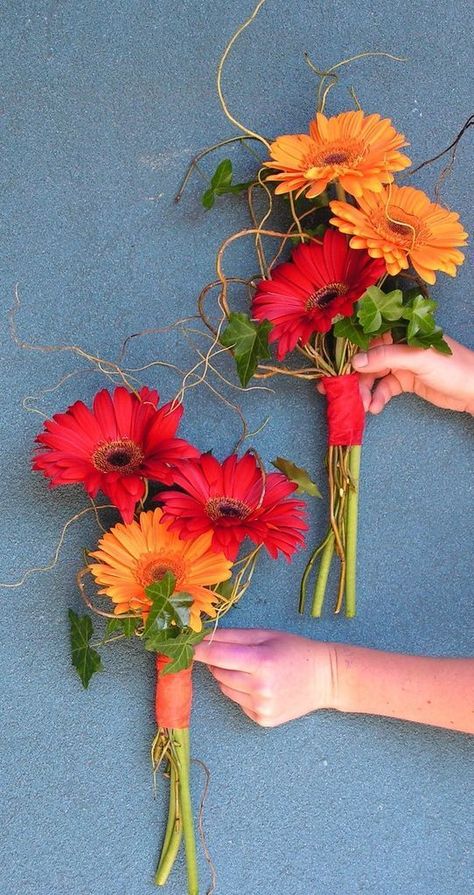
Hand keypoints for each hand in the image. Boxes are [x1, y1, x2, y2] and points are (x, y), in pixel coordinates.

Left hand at [194, 628, 333, 726]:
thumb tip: (203, 636)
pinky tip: (262, 686)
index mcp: (261, 662)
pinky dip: (242, 693)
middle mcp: (260, 688)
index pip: (217, 656)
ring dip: (230, 678)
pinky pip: (238, 702)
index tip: (186, 645)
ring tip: (254, 670)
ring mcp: (261, 707)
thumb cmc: (295, 650)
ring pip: (225, 688)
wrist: (325, 678)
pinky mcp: (262, 720)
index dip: (199, 650)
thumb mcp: (266, 636)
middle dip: (220, 662)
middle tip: (239, 655)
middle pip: (218, 673)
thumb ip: (233, 636)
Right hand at [351, 334, 473, 413]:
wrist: (473, 389)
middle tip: (342, 393)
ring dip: (365, 391)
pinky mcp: (404, 381)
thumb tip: (356, 361)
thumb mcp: (417, 358)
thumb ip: (386, 357)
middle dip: (355, 377)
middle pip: (368, 359)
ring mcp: (401, 364)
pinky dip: (377, 398)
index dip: (351, 351)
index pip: (369, 337)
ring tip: (363, 406)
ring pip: (373, 376)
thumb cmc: (451, 366)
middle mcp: (398, 345)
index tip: (336, 366)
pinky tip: (375, 407)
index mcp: (402, 331)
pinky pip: (384, 389)